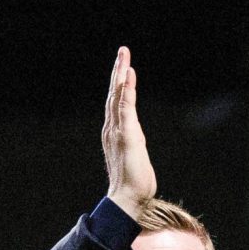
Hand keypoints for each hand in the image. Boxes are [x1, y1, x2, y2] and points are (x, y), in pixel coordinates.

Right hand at [102, 46, 156, 218]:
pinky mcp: (126, 135)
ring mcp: (117, 131)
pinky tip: (128, 76)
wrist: (128, 198)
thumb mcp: (135, 155)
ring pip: (117, 96)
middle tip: (123, 51)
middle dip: (118, 71)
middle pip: (114, 94)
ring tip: (124, 56)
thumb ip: (133, 142)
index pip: (117, 102)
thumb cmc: (133, 182)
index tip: (125, 66)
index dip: (121, 83)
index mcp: (115, 132)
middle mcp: (113, 129)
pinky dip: (126, 90)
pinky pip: (125, 107)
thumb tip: (135, 138)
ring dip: (121, 75)